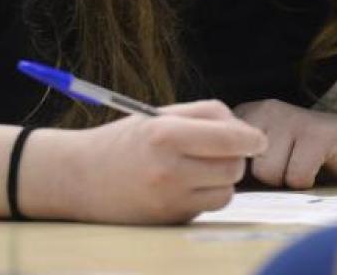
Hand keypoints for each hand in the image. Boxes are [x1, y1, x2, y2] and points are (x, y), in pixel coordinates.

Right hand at [33, 99, 267, 223]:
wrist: (79, 178)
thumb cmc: (126, 141)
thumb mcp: (161, 116)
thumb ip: (207, 116)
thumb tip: (248, 134)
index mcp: (165, 133)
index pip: (229, 138)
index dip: (251, 139)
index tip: (257, 139)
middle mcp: (167, 168)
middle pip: (234, 166)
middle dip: (236, 157)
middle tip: (222, 150)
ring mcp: (168, 199)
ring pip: (226, 191)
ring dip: (223, 179)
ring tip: (200, 168)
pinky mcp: (168, 220)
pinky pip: (208, 207)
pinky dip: (207, 196)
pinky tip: (186, 186)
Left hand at [233, 99, 336, 189]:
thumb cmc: (306, 156)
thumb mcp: (264, 156)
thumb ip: (238, 165)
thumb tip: (216, 186)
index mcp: (248, 114)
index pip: (223, 157)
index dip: (243, 175)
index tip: (266, 166)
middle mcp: (266, 109)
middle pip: (245, 168)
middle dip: (267, 178)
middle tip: (290, 164)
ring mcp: (292, 118)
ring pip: (269, 173)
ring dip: (288, 180)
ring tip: (304, 164)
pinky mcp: (317, 133)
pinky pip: (297, 177)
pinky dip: (309, 182)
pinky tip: (320, 165)